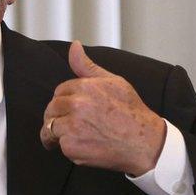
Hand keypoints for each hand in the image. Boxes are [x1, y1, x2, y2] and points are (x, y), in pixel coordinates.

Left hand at [40, 41, 165, 175]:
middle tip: (73, 124)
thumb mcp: (113, 81)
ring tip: (78, 136)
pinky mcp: (72, 146)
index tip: (74, 109)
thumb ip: (87, 65)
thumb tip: (74, 46)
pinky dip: (70, 148)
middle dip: (58, 117)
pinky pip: (60, 145)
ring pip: (51, 128)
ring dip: (60, 134)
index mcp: (84, 87)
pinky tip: (86, 146)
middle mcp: (77, 105)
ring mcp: (72, 127)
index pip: (59, 91)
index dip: (66, 101)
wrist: (145, 142)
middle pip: (51, 109)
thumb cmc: (131, 112)